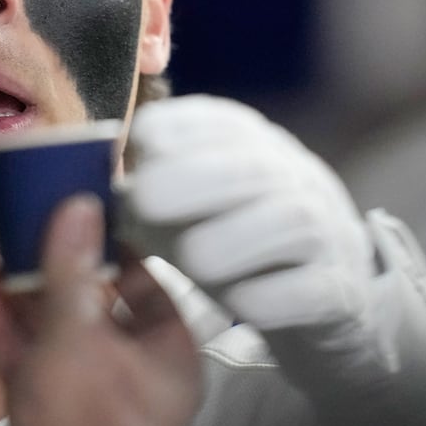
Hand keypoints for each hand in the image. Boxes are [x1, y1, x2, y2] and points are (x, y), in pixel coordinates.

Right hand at [0, 194, 201, 425]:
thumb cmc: (87, 422)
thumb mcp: (77, 330)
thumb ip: (71, 267)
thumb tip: (78, 207)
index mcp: (167, 360)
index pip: (151, 291)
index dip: (120, 255)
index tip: (88, 225)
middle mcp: (133, 379)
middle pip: (95, 311)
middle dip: (55, 274)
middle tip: (30, 235)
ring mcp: (87, 400)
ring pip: (53, 336)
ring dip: (19, 299)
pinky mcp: (47, 418)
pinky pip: (27, 362)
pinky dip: (2, 330)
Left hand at [122, 94, 425, 421]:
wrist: (317, 298)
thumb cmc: (229, 241)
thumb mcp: (185, 206)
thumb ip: (143, 192)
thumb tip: (85, 199)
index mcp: (247, 144)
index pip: (210, 120)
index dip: (168, 133)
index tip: (136, 155)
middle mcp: (292, 175)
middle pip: (250, 165)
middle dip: (191, 179)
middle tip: (144, 202)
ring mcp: (326, 230)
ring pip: (291, 220)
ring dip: (232, 239)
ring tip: (194, 262)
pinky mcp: (340, 291)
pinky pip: (313, 289)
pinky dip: (272, 297)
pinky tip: (240, 304)